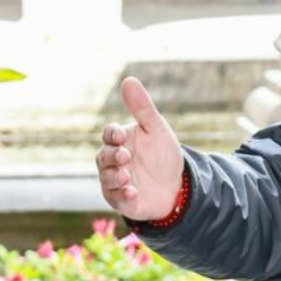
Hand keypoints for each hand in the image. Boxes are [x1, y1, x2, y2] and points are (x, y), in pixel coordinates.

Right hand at [97, 77, 183, 220]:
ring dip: (115, 177)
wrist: (177, 185)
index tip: (121, 135)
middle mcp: (113, 161)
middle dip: (112, 156)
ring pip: (107, 178)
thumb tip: (128, 80)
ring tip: (128, 176)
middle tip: (125, 156)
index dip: (112, 135)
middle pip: (103, 156)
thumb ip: (142, 108)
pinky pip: (117, 199)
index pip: (109, 134)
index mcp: (120, 141)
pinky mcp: (122, 200)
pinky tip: (133, 192)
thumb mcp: (156, 129)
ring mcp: (115, 181)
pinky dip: (123, 195)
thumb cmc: (163, 154)